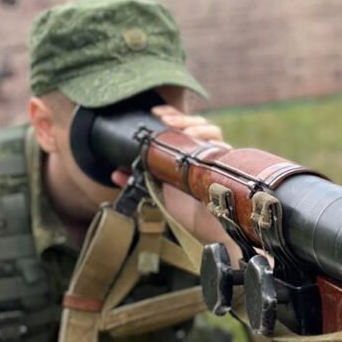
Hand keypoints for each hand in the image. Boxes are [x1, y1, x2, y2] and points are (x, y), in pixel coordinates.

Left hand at [111, 106, 240, 262]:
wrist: (201, 229)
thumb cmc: (183, 209)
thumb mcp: (156, 189)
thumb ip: (138, 179)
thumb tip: (115, 174)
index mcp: (188, 151)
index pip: (184, 125)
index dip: (173, 115)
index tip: (156, 112)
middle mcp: (204, 151)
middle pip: (199, 124)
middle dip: (183, 118)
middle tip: (165, 120)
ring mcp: (216, 157)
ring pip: (213, 131)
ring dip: (197, 126)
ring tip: (183, 129)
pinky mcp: (226, 167)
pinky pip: (225, 148)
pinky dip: (214, 142)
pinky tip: (201, 143)